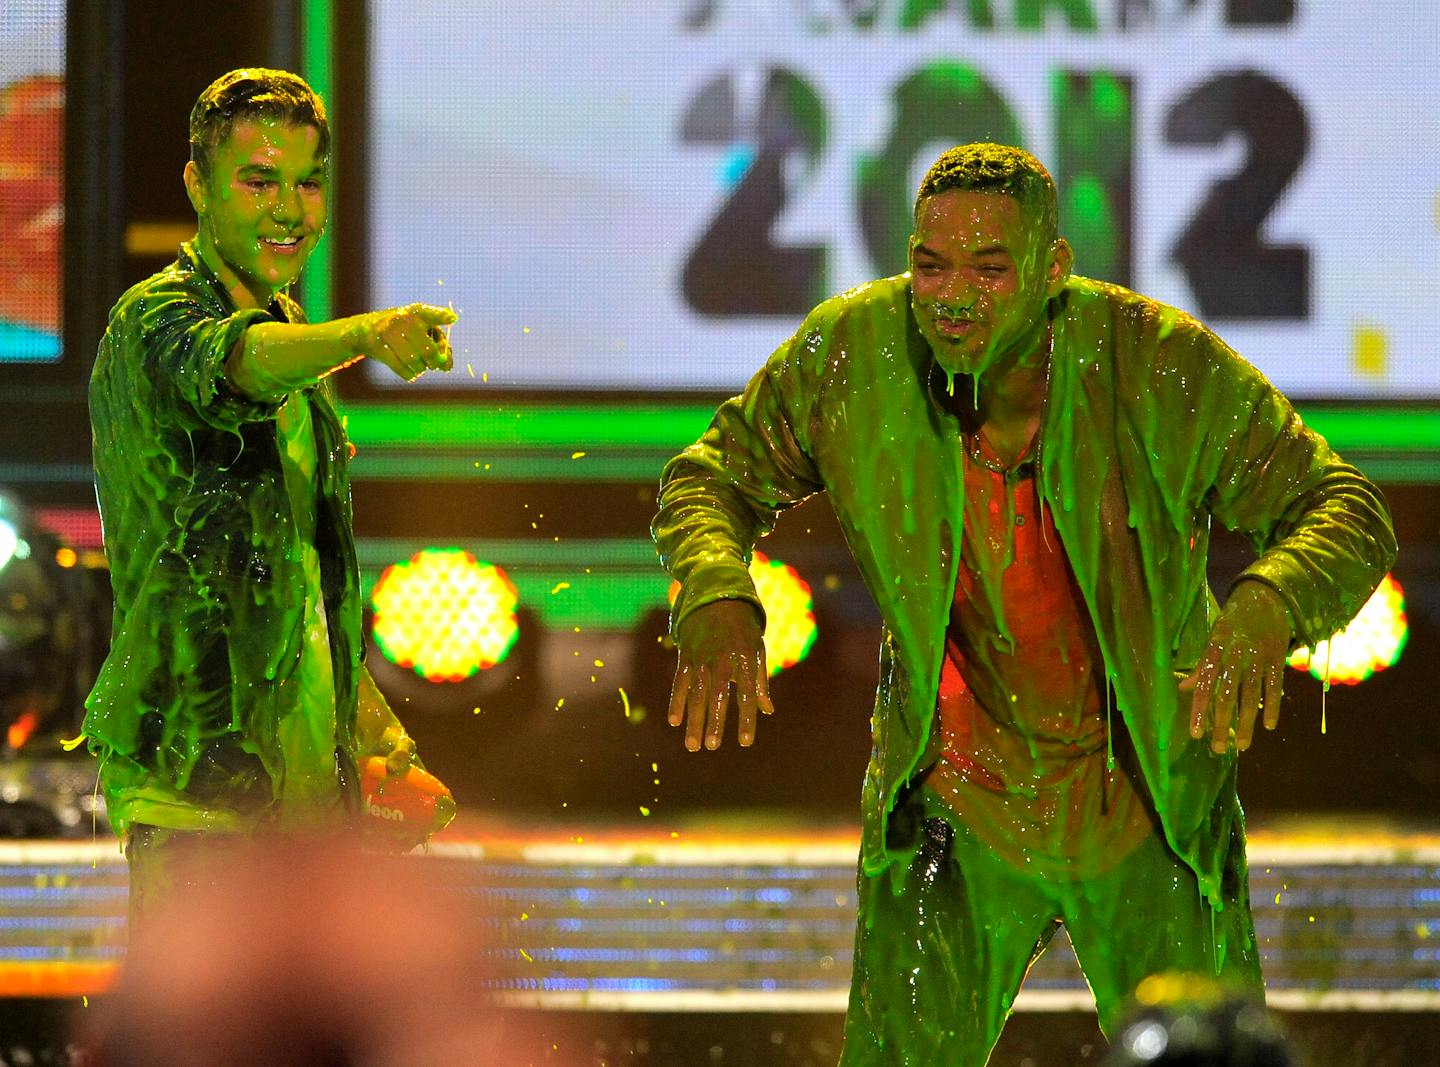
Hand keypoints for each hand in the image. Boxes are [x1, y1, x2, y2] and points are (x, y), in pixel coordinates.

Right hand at [343, 303, 455, 380]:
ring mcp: (388, 331)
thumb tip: (446, 366)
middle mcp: (403, 319)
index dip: (441, 316)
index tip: (452, 318)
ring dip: (420, 369)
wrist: (366, 330)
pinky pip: (400, 368)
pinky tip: (410, 372)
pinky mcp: (378, 346)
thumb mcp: (422, 331)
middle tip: (433, 364)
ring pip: (413, 361)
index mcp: (417, 312)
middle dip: (434, 362)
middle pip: (427, 350)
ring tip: (419, 366)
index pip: (431, 314)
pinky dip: (409, 374)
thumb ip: (441, 346)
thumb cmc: (405, 332)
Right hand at [668, 599, 774, 750]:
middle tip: (711, 746)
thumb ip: (760, 682)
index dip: (746, 718)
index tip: (744, 742)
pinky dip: (676, 700)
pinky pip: (680, 681)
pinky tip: (673, 721)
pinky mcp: (687, 655)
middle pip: (718, 695)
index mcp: (745, 659)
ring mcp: (702, 657)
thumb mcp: (756, 651)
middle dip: (714, 721)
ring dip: (693, 719)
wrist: (717, 597)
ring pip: (697, 693)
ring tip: (692, 745)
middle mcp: (723, 659)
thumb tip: (767, 711)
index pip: (747, 694)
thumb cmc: (742, 630)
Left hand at [1180, 581, 1291, 753]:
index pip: (1204, 686)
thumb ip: (1201, 666)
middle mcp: (1234, 656)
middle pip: (1227, 696)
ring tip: (1243, 745)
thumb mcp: (1212, 640)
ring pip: (1251, 696)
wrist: (1264, 599)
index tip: (1196, 734)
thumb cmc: (1232, 624)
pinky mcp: (1277, 658)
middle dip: (1222, 725)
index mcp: (1214, 652)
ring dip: (1247, 723)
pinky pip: (1274, 687)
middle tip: (1218, 748)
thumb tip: (1184, 689)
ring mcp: (1257, 657)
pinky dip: (1273, 707)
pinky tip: (1268, 726)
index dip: (1199, 710)